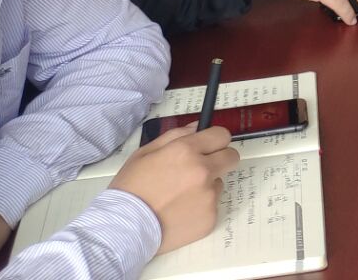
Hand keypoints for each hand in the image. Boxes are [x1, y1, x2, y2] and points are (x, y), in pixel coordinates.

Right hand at [108, 125, 238, 255]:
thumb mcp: (145, 153)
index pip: (222, 135)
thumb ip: (175, 135)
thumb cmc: (131, 189)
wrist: (126, 228)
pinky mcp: (210, 218)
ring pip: (219, 182)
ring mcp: (209, 196)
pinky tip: (180, 211)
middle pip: (231, 156)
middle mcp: (203, 171)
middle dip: (220, 158)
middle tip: (201, 168)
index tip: (209, 145)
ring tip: (180, 195)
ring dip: (207, 185)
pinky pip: (212, 205)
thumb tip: (196, 128)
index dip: (215, 139)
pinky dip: (201, 207)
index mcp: (186, 151)